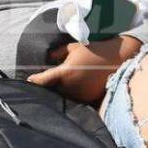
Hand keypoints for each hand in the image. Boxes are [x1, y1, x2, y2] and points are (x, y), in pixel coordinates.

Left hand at [28, 35, 142, 104]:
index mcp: (64, 73)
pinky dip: (72, 96)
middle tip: (40, 87)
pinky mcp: (90, 100)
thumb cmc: (95, 50)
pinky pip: (75, 100)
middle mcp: (71, 87)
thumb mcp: (74, 47)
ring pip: (63, 97)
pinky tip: (72, 91)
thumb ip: (59, 53)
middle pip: (52, 92)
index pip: (42, 81)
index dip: (34, 82)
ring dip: (59, 94)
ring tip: (56, 90)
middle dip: (47, 89)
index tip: (28, 82)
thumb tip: (48, 58)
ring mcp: (80, 95)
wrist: (119, 59)